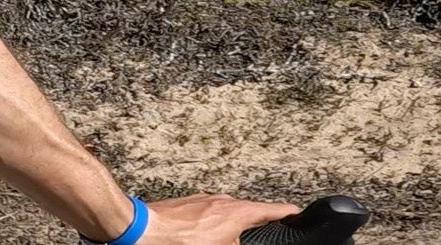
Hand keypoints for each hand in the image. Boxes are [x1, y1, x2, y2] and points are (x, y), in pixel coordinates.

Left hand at [124, 193, 299, 243]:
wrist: (144, 229)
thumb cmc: (178, 242)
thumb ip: (235, 242)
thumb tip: (237, 240)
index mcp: (236, 212)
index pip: (270, 210)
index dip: (286, 212)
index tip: (296, 211)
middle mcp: (223, 201)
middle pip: (247, 213)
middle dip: (251, 225)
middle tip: (259, 231)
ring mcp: (205, 199)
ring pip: (226, 214)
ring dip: (227, 227)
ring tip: (218, 241)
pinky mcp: (189, 203)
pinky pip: (208, 213)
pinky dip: (211, 225)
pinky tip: (201, 238)